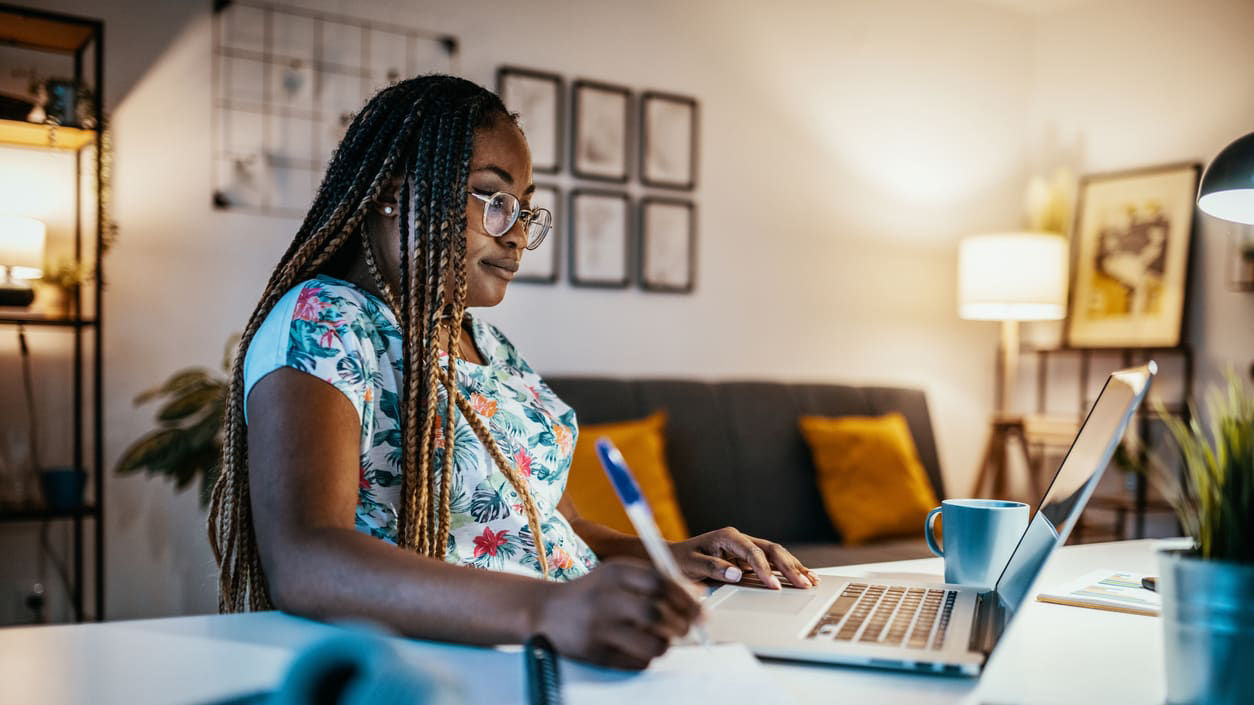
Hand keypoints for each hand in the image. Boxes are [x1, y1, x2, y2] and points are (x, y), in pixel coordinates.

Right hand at [529, 558, 703, 669]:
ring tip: (662, 639)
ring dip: (666, 644)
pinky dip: (647, 658)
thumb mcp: (618, 575)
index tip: (700, 609)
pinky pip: (637, 662)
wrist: (545, 611)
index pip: (660, 582)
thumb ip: (655, 580)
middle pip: (657, 613)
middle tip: (686, 628)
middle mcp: (606, 598)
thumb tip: (698, 594)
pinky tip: (640, 648)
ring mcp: (599, 628)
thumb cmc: (593, 593)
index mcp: (614, 573)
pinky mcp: (595, 653)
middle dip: (681, 624)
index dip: (686, 598)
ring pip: (652, 643)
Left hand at [671, 527, 819, 589]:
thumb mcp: (692, 564)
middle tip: (803, 584)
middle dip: (789, 567)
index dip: (765, 569)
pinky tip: (803, 576)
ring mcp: (747, 549)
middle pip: (771, 550)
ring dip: (794, 567)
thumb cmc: (680, 560)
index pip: (753, 551)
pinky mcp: (749, 559)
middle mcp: (740, 540)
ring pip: (777, 555)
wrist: (674, 558)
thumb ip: (713, 568)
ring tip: (811, 581)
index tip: (773, 585)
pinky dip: (788, 570)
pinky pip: (773, 563)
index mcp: (728, 536)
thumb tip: (737, 574)